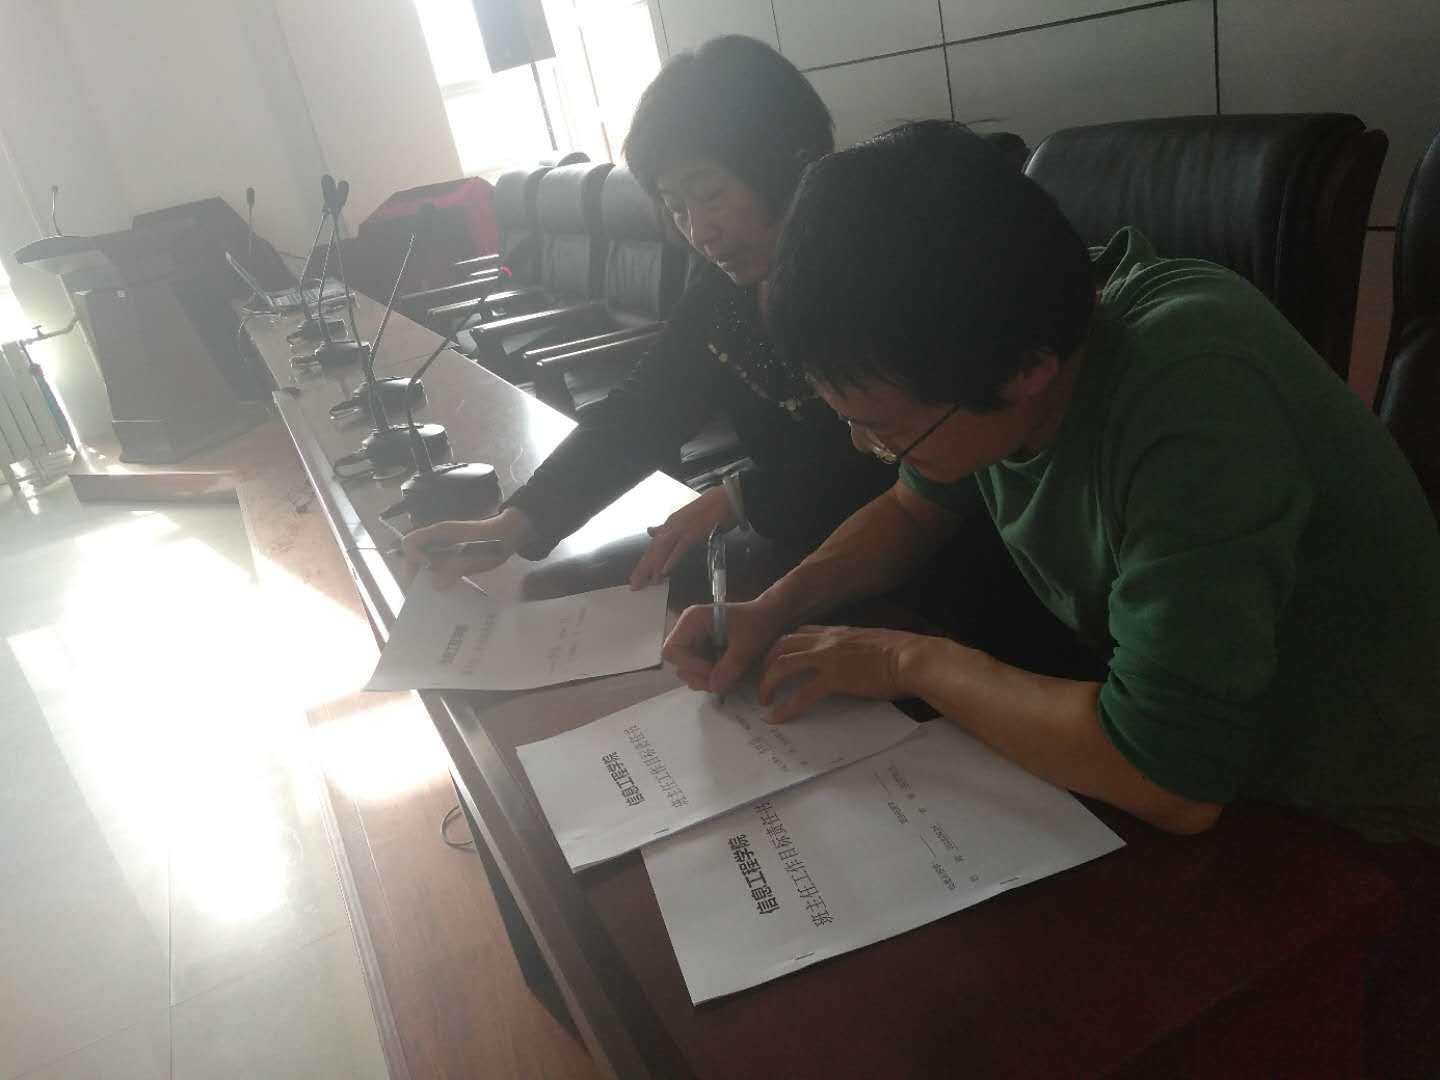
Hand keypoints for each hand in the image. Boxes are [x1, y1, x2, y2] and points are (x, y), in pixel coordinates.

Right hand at [398, 509, 531, 589]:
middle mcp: (437, 538)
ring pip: (426, 561)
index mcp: (438, 533)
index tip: (423, 573)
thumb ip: (453, 569)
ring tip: (430, 594)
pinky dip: (438, 576)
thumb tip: (434, 586)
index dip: (411, 557)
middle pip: (415, 553)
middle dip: (416, 572)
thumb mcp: (472, 557)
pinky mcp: (453, 555)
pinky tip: (444, 589)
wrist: (510, 535)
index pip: (411, 542)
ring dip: (426, 576)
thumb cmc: (491, 542)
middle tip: (420, 592)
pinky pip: (438, 565)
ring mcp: (445, 546)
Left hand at [629, 486, 736, 589]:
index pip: (653, 547)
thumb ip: (666, 527)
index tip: (636, 577)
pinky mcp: (691, 534)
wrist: (724, 499)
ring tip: (646, 582)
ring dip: (653, 567)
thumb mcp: (682, 519)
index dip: (644, 562)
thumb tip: (651, 531)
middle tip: (634, 585)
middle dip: (643, 568)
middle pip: (653, 550)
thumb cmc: (707, 510)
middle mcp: (670, 527)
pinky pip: (679, 549)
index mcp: (669, 525)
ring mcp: (680, 530)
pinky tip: (664, 571)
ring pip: (662, 550)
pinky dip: (671, 560)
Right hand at [663, 598, 791, 694]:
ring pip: (688, 671)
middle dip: (699, 676)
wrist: (770, 617)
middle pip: (679, 663)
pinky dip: (712, 678)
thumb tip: (714, 687)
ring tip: (729, 680)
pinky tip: (729, 676)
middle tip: (723, 683)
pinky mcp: (703, 652)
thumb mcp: (747, 644)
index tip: (714, 674)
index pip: (673, 650)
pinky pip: (699, 671)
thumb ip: (730, 666)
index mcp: (692, 620)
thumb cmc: (758, 623)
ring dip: (706, 680)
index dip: (690, 666)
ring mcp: (695, 642)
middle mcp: (688, 631)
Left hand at [758, 625, 936, 723]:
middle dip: (766, 663)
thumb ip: (852, 647)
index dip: (781, 646)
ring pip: (783, 665)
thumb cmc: (901, 653)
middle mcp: (825, 640)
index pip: (798, 632)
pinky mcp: (834, 678)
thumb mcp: (869, 642)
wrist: (913, 658)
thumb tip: (848, 659)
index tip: (774, 661)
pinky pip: (801, 694)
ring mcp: (828, 658)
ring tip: (764, 700)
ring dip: (768, 683)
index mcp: (835, 632)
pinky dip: (785, 707)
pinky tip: (776, 718)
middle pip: (781, 644)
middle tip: (762, 682)